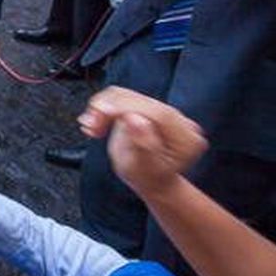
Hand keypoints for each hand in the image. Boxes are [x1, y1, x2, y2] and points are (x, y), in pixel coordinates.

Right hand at [78, 86, 206, 197]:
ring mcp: (166, 112)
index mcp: (186, 139)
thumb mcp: (141, 168)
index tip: (101, 110)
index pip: (158, 114)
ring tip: (90, 125)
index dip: (127, 108)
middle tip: (88, 124)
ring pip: (130, 95)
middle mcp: (181, 122)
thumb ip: (141, 144)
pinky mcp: (150, 107)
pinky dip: (106, 106)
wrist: (150, 180)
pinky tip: (96, 120)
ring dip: (104, 106)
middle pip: (141, 101)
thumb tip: (134, 118)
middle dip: (110, 108)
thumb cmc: (146, 178)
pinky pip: (125, 98)